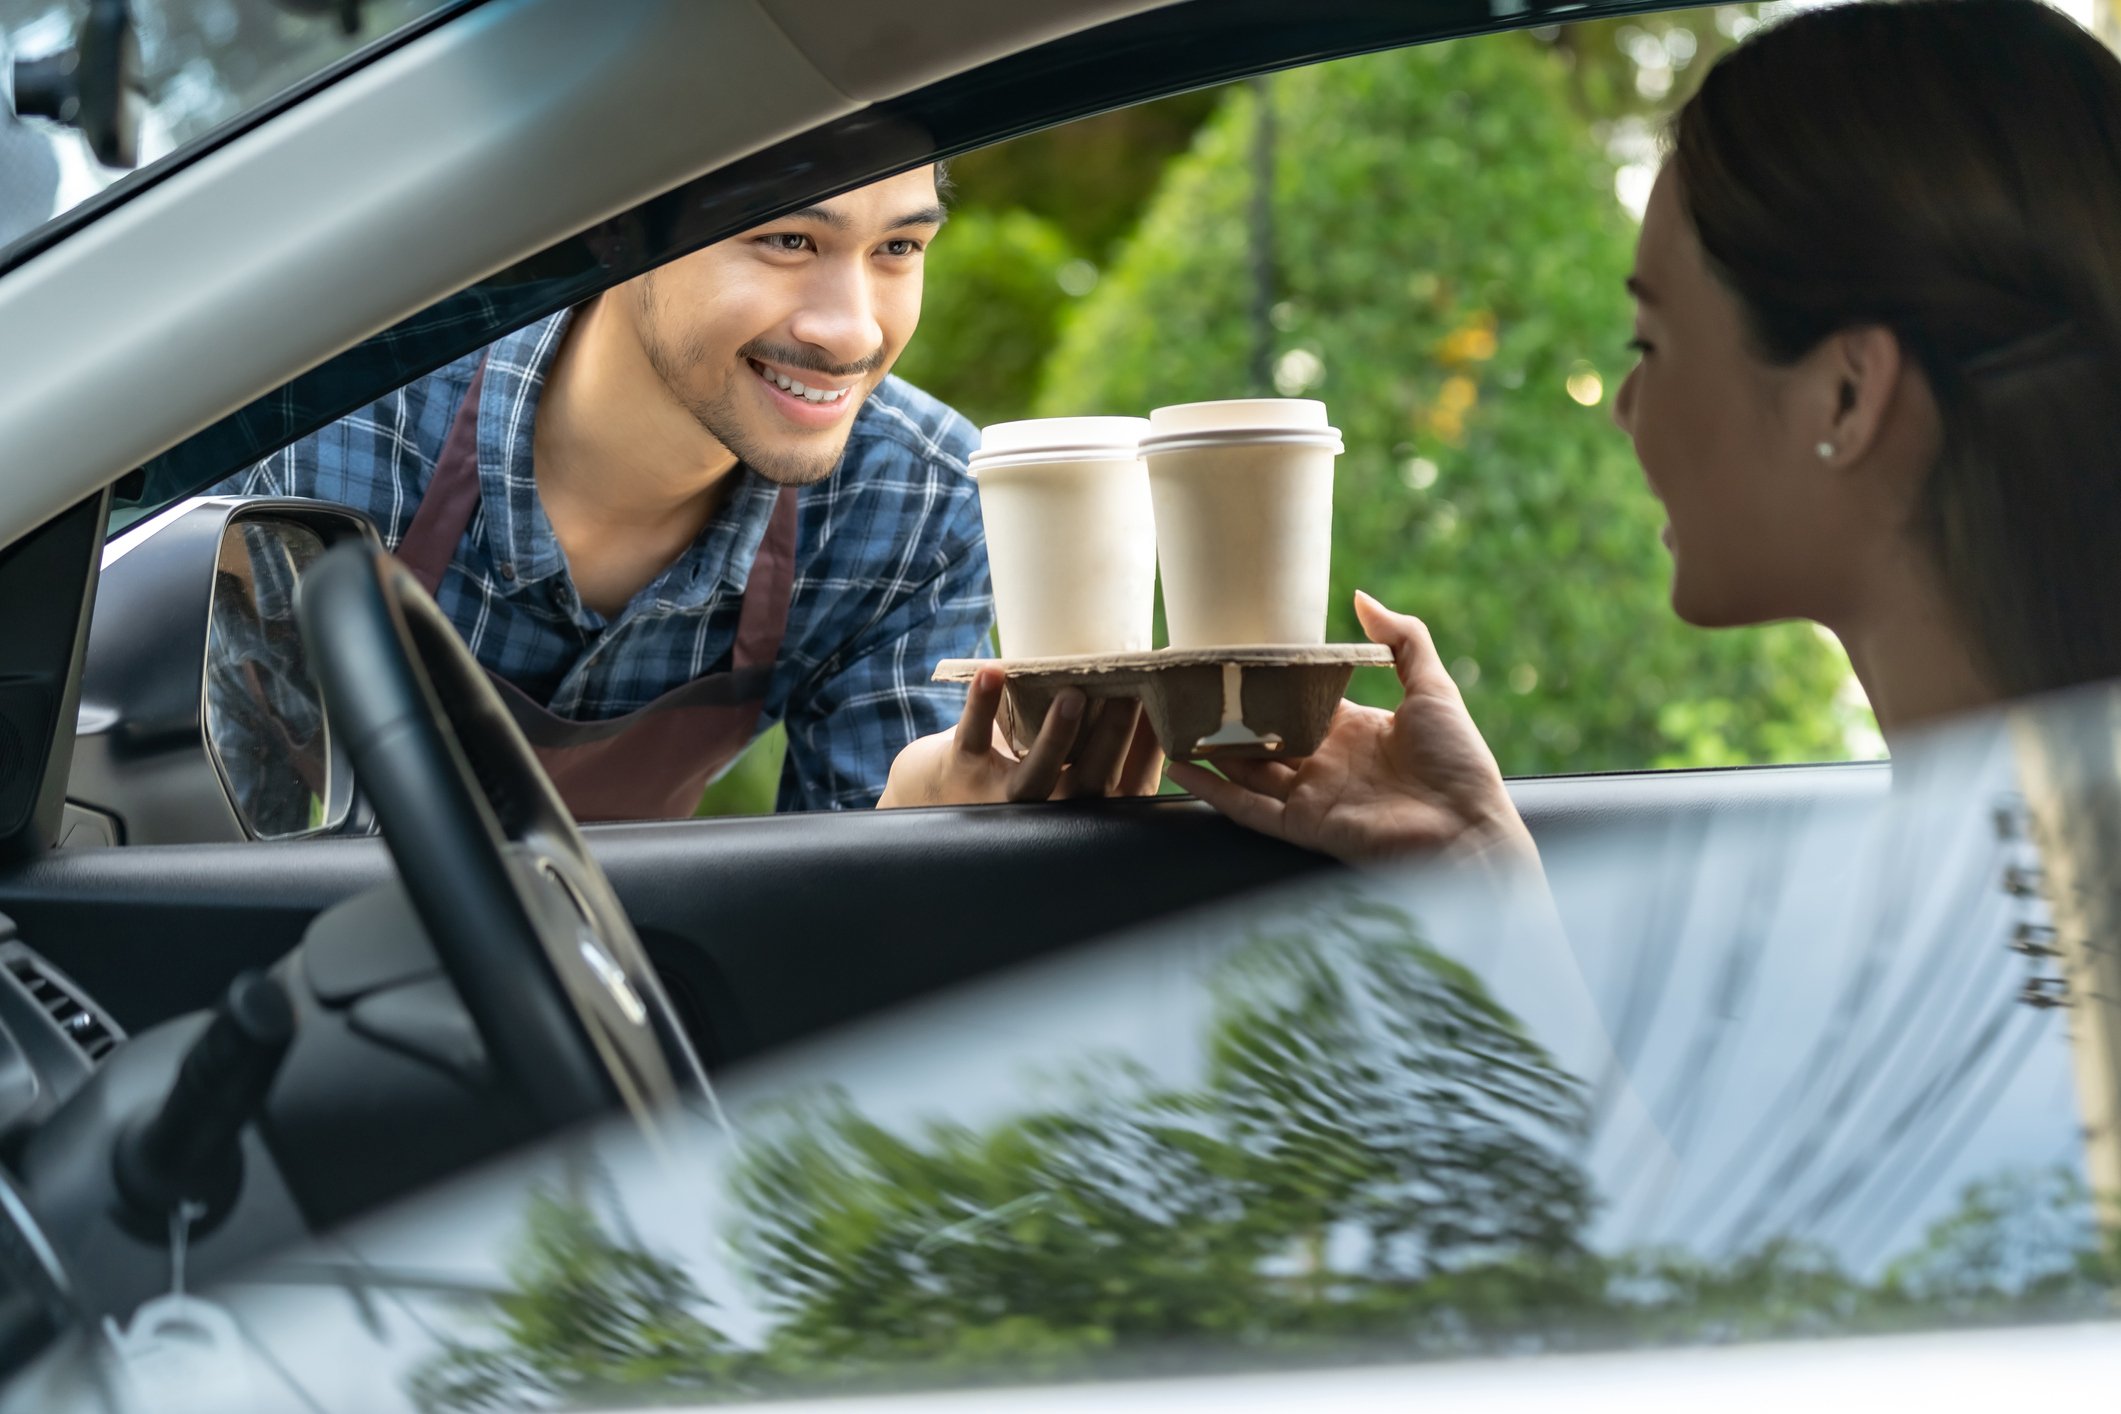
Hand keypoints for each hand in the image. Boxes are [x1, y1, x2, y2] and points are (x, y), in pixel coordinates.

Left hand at [878, 667, 1164, 807]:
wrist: (948, 792)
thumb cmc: (1029, 770)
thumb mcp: (1073, 770)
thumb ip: (1107, 741)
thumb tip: (1156, 685)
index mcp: (1084, 807)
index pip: (1129, 783)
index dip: (1150, 747)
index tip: (1166, 705)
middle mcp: (1050, 807)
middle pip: (1090, 776)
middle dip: (1111, 734)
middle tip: (1131, 691)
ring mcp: (1004, 791)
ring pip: (1036, 770)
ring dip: (1055, 733)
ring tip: (1072, 695)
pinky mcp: (965, 765)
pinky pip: (975, 734)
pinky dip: (982, 702)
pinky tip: (992, 671)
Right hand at [1166, 592, 1534, 866]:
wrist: (1470, 831)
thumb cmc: (1460, 762)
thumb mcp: (1433, 688)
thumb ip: (1402, 641)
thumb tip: (1362, 597)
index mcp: (1355, 730)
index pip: (1300, 702)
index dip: (1270, 682)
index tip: (1236, 659)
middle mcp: (1327, 762)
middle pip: (1266, 735)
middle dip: (1231, 714)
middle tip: (1193, 686)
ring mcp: (1312, 796)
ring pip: (1247, 769)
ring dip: (1211, 749)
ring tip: (1173, 721)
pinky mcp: (1304, 826)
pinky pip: (1248, 807)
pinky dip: (1213, 790)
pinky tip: (1181, 768)